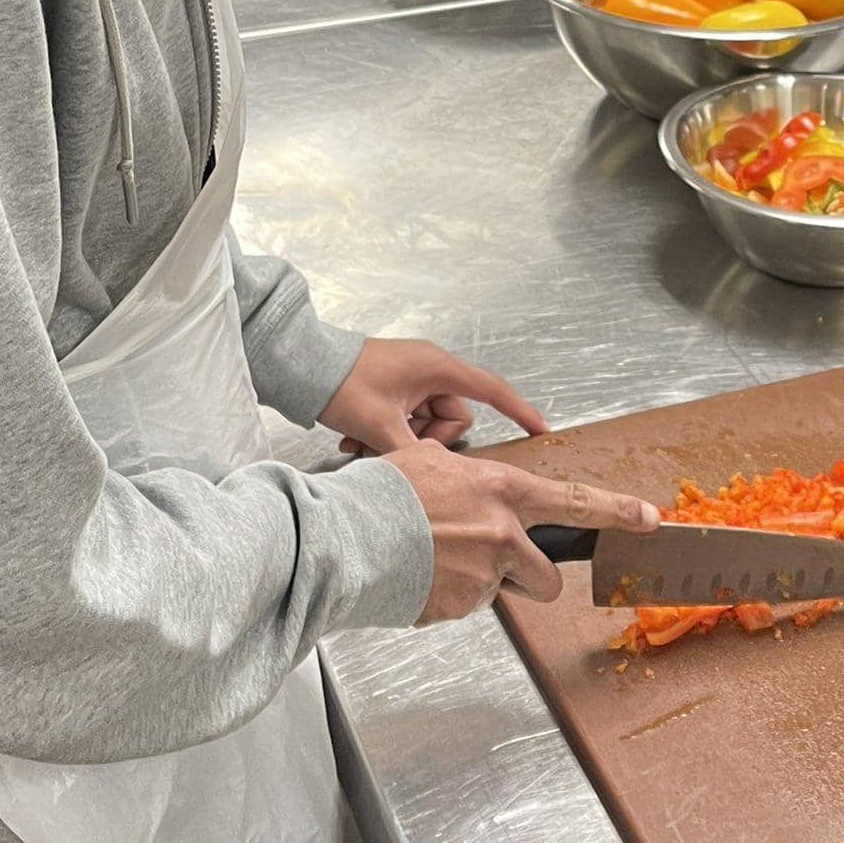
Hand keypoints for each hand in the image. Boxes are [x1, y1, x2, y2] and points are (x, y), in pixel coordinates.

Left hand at [321, 337, 548, 455]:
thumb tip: (434, 479)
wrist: (302, 364)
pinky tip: (356, 441)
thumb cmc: (342, 383)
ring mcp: (413, 379)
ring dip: (400, 442)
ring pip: (427, 425)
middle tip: (386, 446)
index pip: (490, 390)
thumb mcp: (380, 426)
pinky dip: (387, 435)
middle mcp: (430, 370)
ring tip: (362, 444)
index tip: (541, 430)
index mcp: (437, 368)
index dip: (519, 411)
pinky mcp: (396, 388)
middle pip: (452, 419)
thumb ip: (414, 455)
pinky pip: (408, 420)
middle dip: (424, 441)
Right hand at [381, 441, 659, 621]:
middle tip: (495, 564)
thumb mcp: (431, 461)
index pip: (573, 501)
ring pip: (502, 592)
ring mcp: (485, 576)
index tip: (648, 518)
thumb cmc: (383, 493)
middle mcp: (502, 534)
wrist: (348, 536)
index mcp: (501, 491)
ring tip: (437, 561)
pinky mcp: (462, 608)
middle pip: (547, 576)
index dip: (616, 511)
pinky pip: (467, 607)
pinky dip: (448, 597)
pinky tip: (421, 575)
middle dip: (530, 578)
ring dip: (482, 585)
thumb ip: (467, 477)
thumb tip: (474, 488)